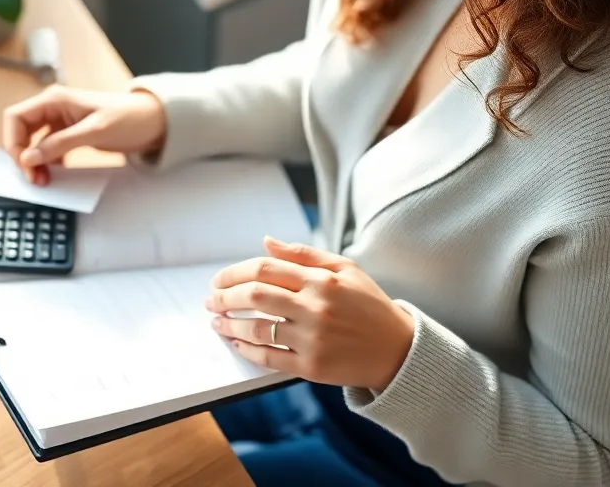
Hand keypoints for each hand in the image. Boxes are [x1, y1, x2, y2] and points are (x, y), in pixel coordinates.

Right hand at [3, 86, 166, 185]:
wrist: (155, 122)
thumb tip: (27, 159)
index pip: (16, 117)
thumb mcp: (94, 132)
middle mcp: (54, 107)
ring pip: (34, 142)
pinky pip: (49, 148)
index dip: (13, 141)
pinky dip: (48, 162)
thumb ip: (59, 144)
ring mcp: (61, 120)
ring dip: (34, 162)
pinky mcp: (70, 133)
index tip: (23, 165)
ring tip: (44, 181)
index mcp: (55, 99)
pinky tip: (55, 174)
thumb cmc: (128, 119)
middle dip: (23, 155)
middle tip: (34, 179)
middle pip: (21, 130)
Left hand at [206, 238, 414, 392]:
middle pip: (255, 295)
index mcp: (320, 279)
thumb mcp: (344, 268)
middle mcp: (314, 307)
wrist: (398, 350)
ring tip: (217, 321)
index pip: (264, 268)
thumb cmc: (369, 304)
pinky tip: (236, 343)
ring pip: (258, 328)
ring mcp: (313, 339)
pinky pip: (270, 358)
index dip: (235, 272)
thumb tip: (266, 241)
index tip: (219, 279)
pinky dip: (247, 350)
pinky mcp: (312, 367)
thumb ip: (303, 253)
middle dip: (225, 296)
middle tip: (211, 299)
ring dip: (230, 324)